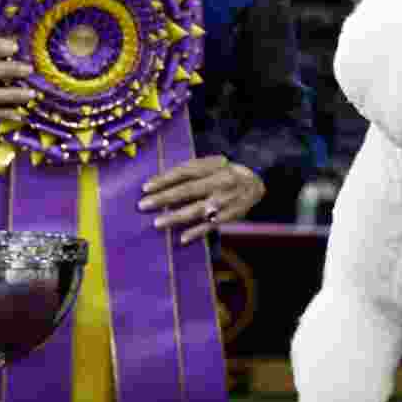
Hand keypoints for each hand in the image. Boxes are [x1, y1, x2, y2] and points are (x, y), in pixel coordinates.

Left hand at [139, 156, 265, 244]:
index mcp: (213, 167)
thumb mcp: (213, 163)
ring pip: (197, 210)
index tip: (145, 188)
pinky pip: (211, 226)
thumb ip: (192, 169)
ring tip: (157, 223)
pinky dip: (197, 232)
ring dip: (176, 217)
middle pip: (188, 190)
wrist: (257, 183)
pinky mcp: (229, 216)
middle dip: (164, 198)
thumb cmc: (227, 173)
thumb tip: (162, 179)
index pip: (185, 172)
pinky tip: (182, 238)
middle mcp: (218, 183)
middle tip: (143, 205)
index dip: (164, 179)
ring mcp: (224, 201)